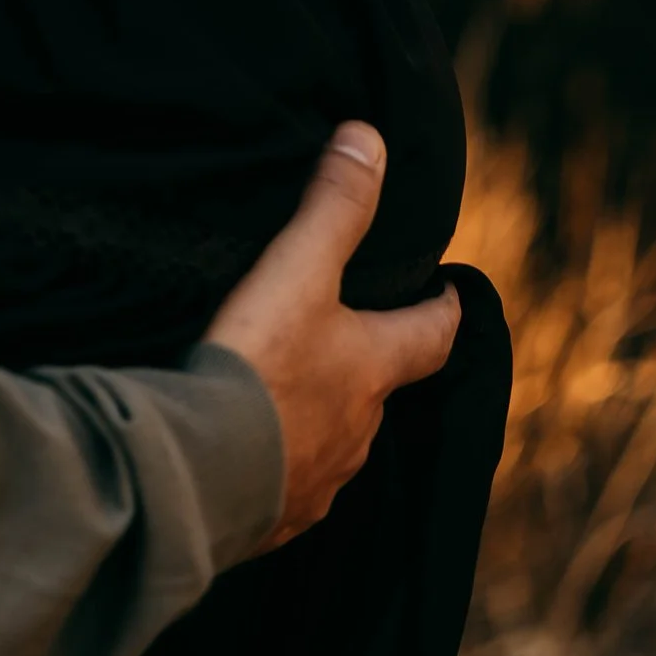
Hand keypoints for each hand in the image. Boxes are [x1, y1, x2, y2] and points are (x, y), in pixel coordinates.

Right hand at [201, 125, 460, 547]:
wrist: (205, 473)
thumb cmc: (261, 367)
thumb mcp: (297, 271)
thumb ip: (333, 206)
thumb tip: (370, 138)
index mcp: (373, 370)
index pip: (433, 336)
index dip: (444, 311)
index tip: (450, 293)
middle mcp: (360, 430)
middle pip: (381, 391)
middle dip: (371, 365)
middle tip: (351, 335)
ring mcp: (322, 479)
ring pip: (336, 441)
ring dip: (322, 417)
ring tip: (290, 394)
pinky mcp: (278, 517)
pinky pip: (290, 486)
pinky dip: (281, 464)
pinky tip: (253, 453)